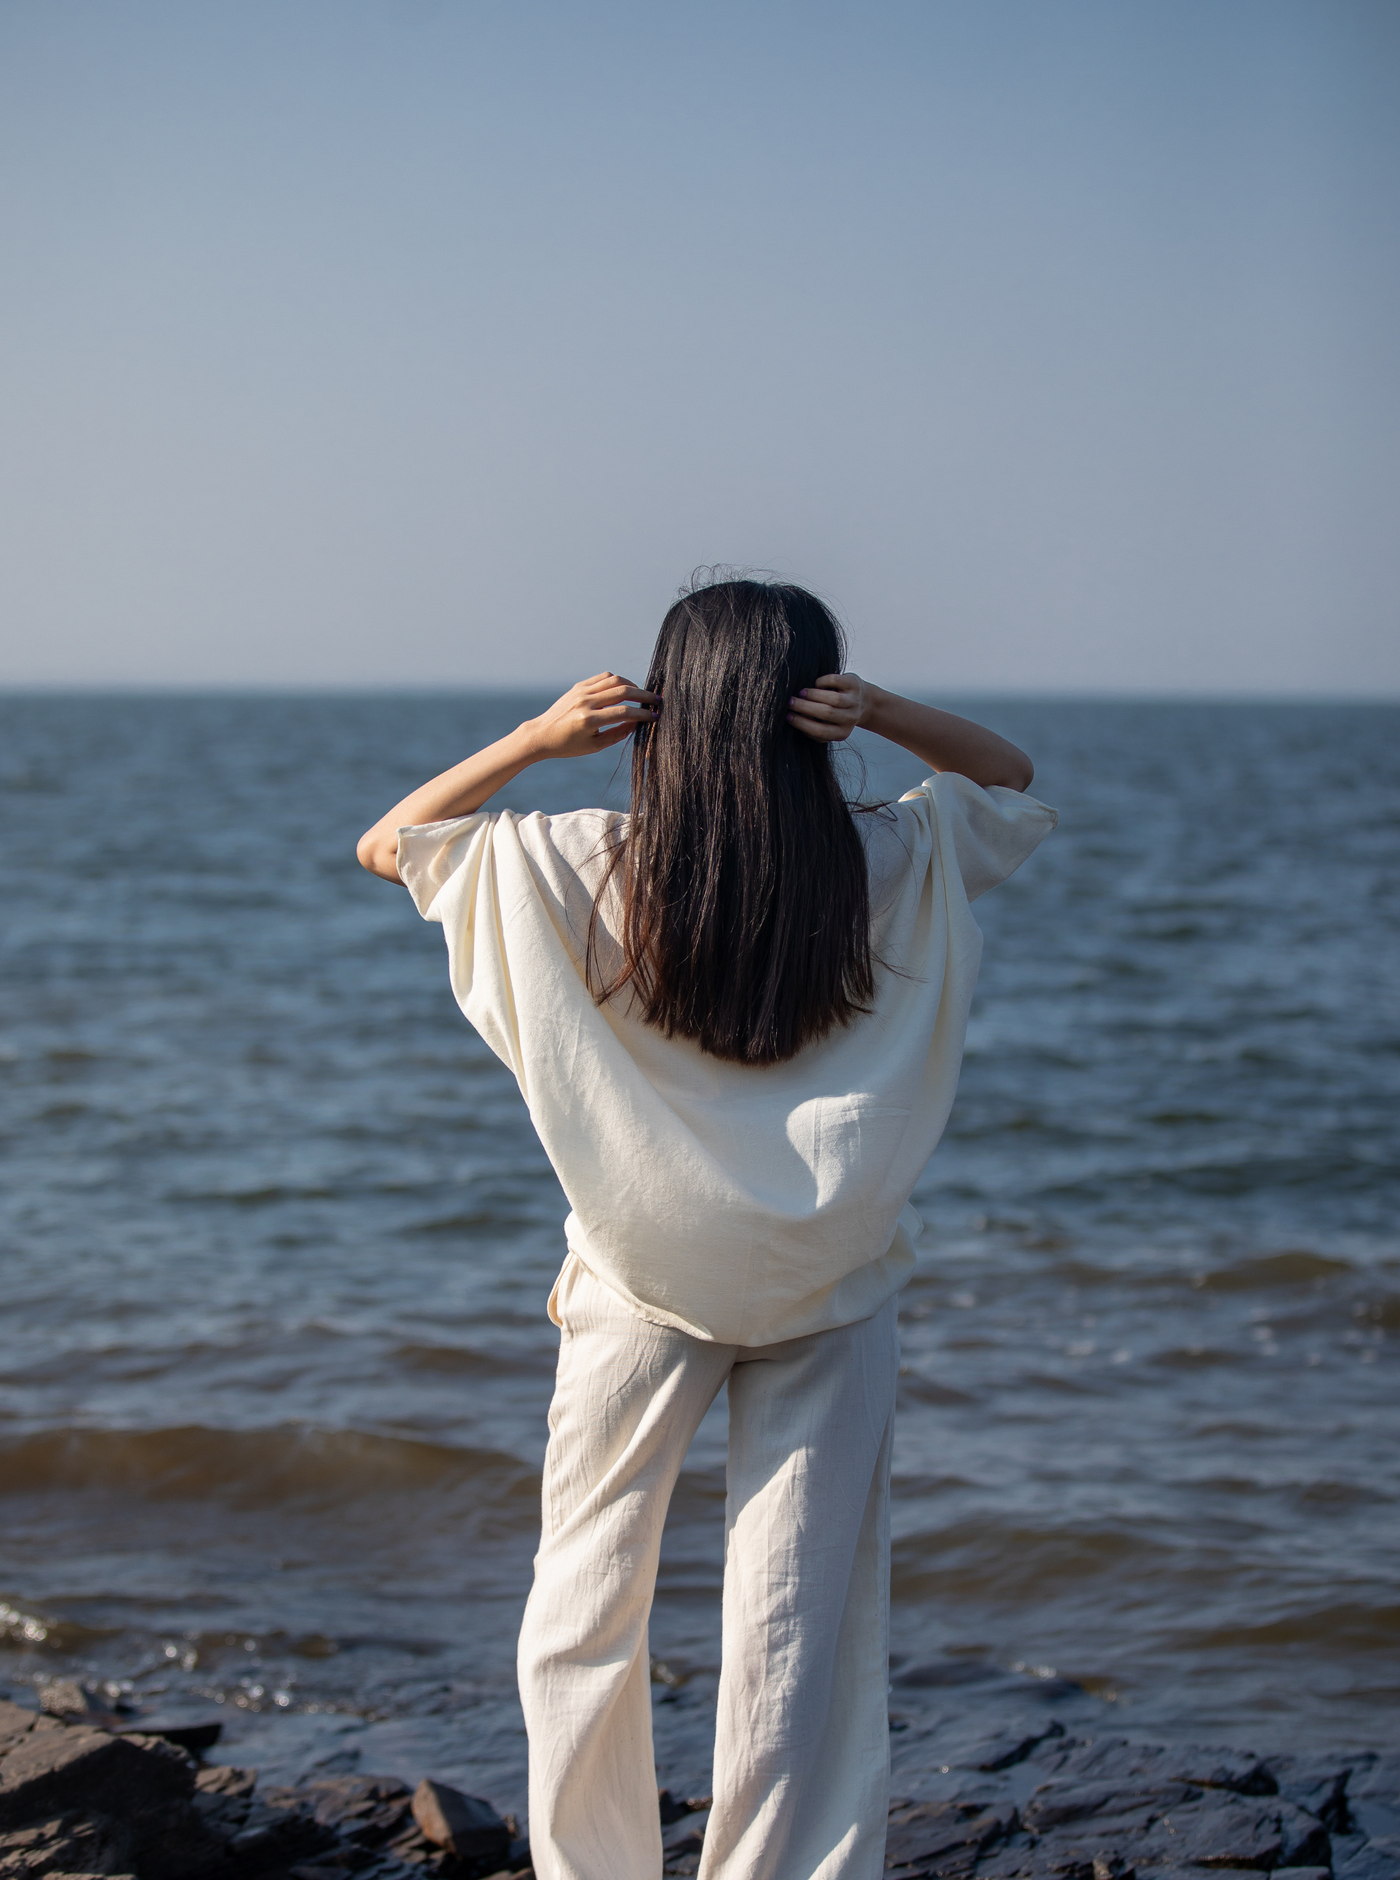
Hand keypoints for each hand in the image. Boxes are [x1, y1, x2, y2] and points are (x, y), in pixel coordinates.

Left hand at [526, 673, 659, 759]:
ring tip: (641, 695)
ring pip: (614, 680)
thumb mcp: (595, 746)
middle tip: (656, 700)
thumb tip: (637, 723)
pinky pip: (603, 678)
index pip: (623, 712)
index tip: (655, 716)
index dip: (642, 714)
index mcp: (588, 720)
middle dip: (643, 695)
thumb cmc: (569, 745)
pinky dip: (617, 681)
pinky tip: (625, 689)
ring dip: (632, 685)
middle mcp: (585, 702)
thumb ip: (618, 734)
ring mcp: (581, 692)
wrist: (542, 734)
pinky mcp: (578, 686)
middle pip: (622, 691)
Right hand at [787, 672, 873, 742]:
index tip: (787, 716)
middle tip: (790, 702)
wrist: (863, 701)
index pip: (820, 731)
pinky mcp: (854, 685)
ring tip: (801, 693)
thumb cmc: (837, 714)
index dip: (802, 723)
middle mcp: (850, 718)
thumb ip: (813, 726)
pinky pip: (835, 681)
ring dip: (813, 695)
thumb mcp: (829, 726)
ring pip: (833, 699)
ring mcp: (854, 701)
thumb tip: (790, 718)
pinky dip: (822, 682)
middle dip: (804, 707)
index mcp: (842, 733)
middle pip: (826, 713)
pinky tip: (816, 684)